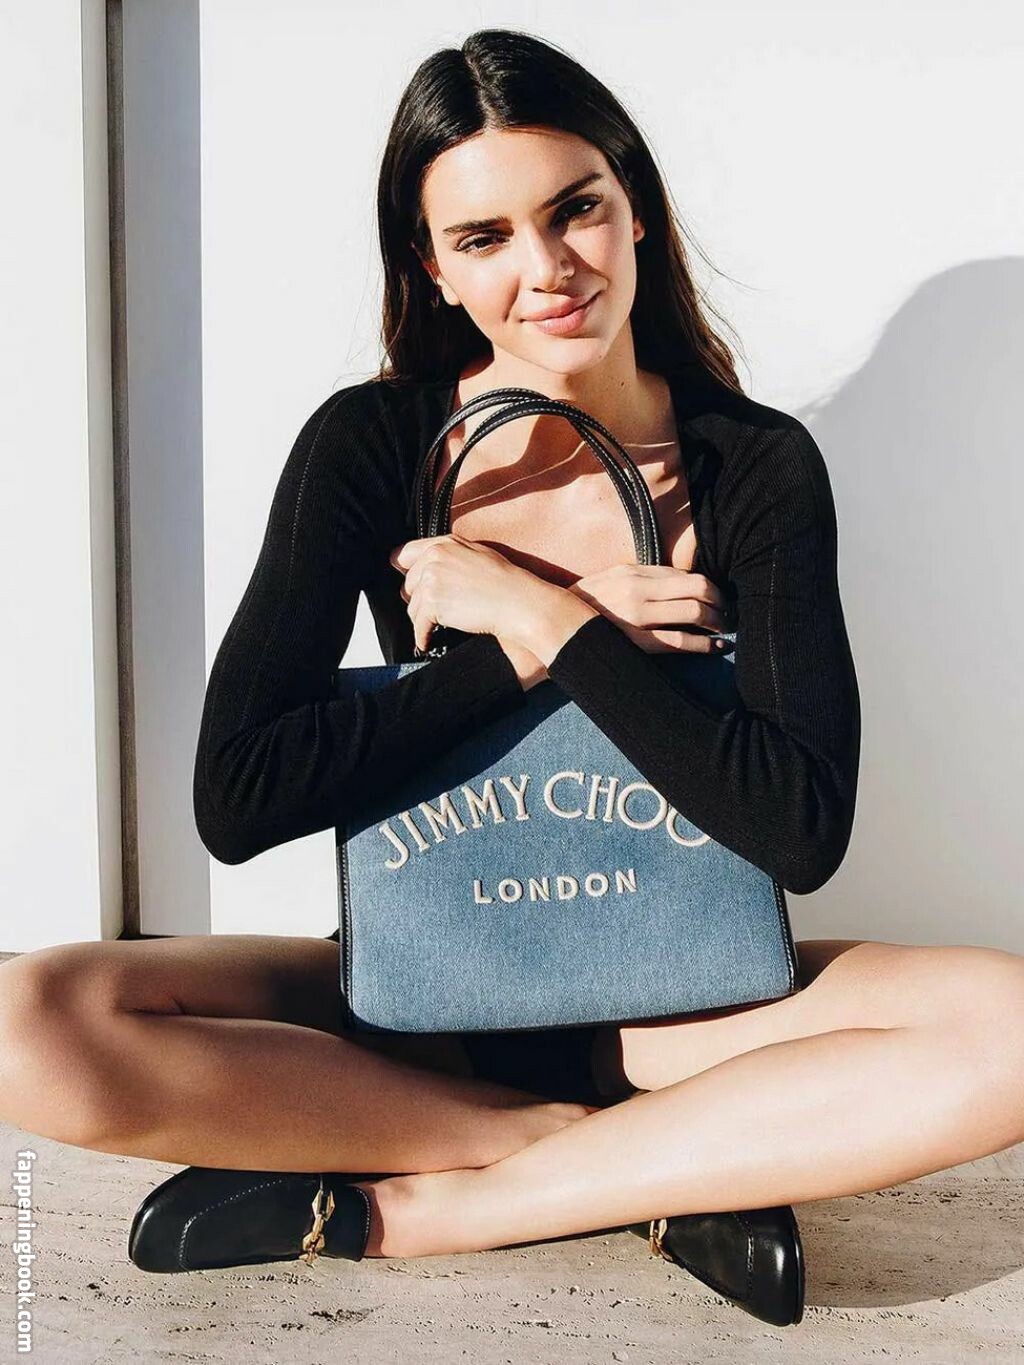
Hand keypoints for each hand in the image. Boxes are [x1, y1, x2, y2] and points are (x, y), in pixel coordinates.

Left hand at [388, 533, 553, 657]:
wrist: (516, 602)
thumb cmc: (505, 581)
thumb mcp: (476, 553)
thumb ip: (448, 555)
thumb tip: (428, 566)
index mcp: (443, 544)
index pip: (405, 554)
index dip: (407, 572)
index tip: (410, 585)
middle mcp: (433, 559)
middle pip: (408, 585)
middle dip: (419, 600)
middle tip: (432, 611)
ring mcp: (431, 581)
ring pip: (412, 607)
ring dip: (422, 620)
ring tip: (434, 628)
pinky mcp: (433, 604)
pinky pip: (418, 626)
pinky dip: (422, 637)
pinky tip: (429, 642)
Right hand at [568, 564, 735, 653]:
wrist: (555, 628)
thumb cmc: (585, 606)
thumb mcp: (611, 579)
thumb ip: (641, 577)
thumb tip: (677, 582)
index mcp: (633, 571)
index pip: (685, 574)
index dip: (709, 586)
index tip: (718, 596)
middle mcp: (639, 589)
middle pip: (698, 588)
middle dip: (721, 601)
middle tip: (730, 612)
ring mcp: (638, 616)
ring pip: (694, 612)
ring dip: (718, 621)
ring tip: (726, 628)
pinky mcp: (637, 641)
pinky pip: (680, 641)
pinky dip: (705, 644)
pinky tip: (719, 647)